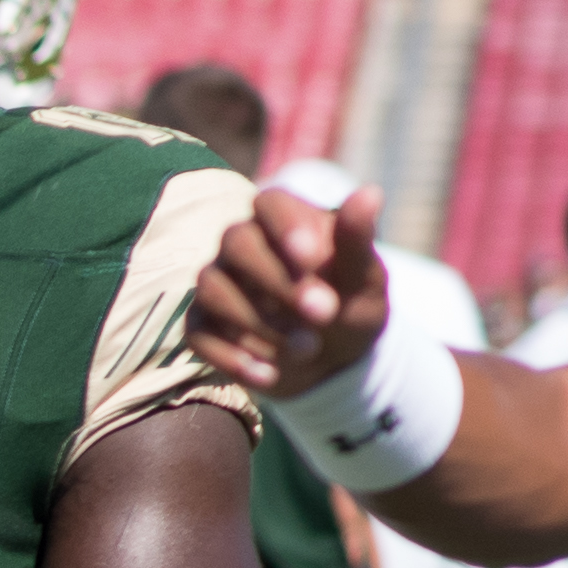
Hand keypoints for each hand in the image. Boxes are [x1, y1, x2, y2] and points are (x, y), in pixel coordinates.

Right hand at [192, 183, 388, 399]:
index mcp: (284, 222)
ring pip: (212, 289)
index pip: (269, 204)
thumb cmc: (350, 305)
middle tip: (325, 312)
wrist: (332, 361)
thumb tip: (370, 193)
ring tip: (309, 350)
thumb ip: (357, 241)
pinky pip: (198, 335)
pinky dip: (231, 357)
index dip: (284, 227)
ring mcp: (218, 284)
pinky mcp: (203, 325)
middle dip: (278, 281)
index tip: (312, 259)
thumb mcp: (364, 279)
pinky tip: (269, 375)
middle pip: (236, 243)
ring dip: (258, 323)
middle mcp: (242, 246)